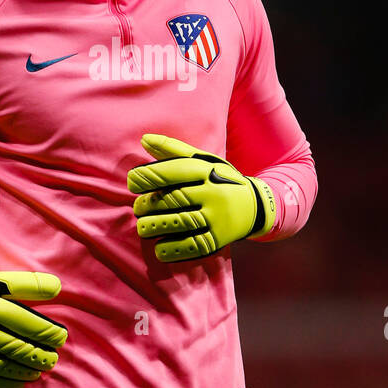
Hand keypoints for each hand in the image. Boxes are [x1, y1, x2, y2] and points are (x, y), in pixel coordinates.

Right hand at [0, 259, 66, 387]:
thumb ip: (29, 284)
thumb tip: (58, 287)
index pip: (25, 323)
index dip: (48, 333)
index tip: (61, 337)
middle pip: (16, 348)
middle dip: (39, 356)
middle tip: (53, 359)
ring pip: (4, 367)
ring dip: (26, 372)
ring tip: (40, 371)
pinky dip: (6, 386)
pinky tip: (21, 385)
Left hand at [127, 133, 275, 261]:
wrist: (255, 206)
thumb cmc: (219, 180)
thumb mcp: (203, 161)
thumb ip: (173, 150)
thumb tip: (144, 139)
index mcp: (208, 171)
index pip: (174, 171)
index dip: (148, 176)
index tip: (132, 182)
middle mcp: (214, 193)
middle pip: (174, 198)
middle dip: (149, 204)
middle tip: (138, 208)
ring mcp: (218, 218)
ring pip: (180, 223)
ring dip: (155, 226)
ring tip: (143, 227)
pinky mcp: (218, 240)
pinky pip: (191, 246)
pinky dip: (171, 249)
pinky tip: (158, 247)